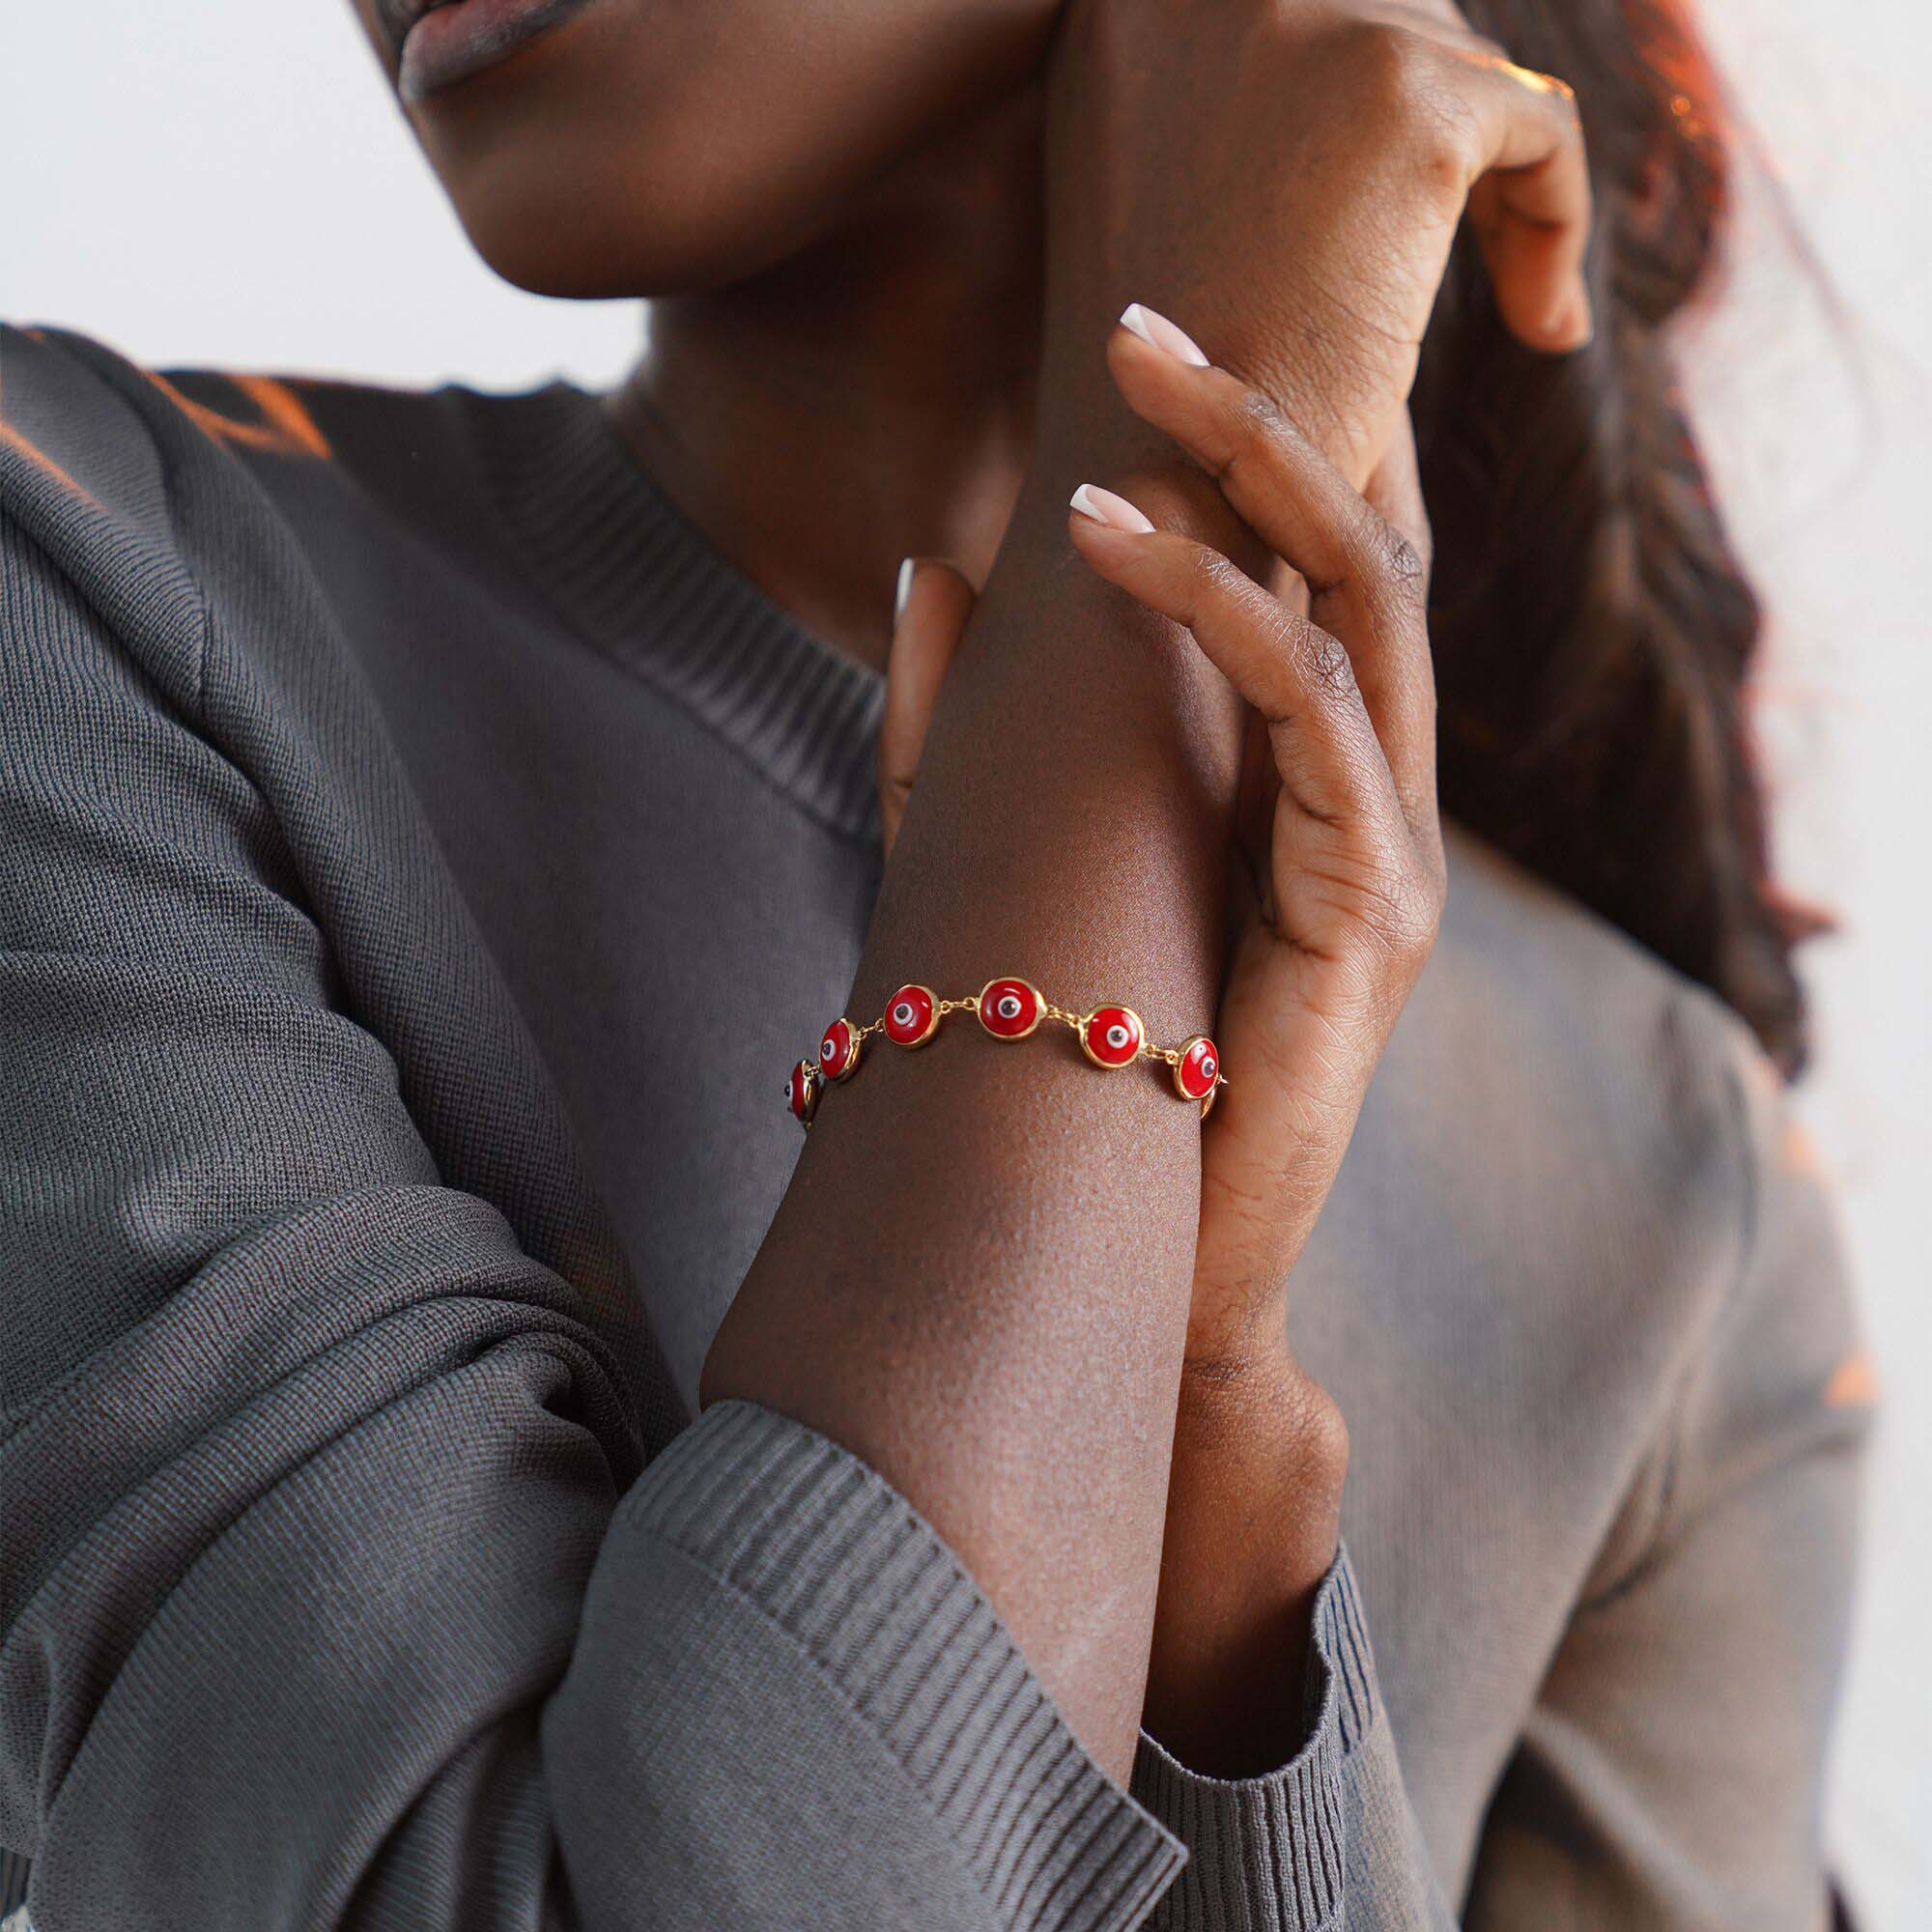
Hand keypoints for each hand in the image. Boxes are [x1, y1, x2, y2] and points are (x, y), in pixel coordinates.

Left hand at [880, 311, 1441, 1767]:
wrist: (1131, 1273)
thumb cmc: (1071, 1066)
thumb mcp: (1008, 853)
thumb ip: (969, 717)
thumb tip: (936, 552)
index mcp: (1312, 786)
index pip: (1322, 576)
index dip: (1271, 446)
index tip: (1165, 347)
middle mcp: (1375, 804)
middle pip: (1366, 558)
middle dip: (1267, 420)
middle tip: (1144, 322)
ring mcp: (1389, 861)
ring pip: (1367, 613)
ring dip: (1256, 478)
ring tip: (1138, 384)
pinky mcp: (1367, 924)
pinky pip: (1321, 726)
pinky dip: (1226, 616)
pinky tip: (1115, 545)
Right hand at [1039, 0, 1591, 484]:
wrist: (1173, 503)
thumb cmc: (1175, 410)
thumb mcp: (1190, 238)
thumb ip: (1255, 152)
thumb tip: (1347, 126)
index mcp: (1123, 25)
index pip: (1305, 20)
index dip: (1370, 124)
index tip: (1402, 233)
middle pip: (1391, 23)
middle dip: (1449, 147)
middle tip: (1495, 270)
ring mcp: (1302, 31)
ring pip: (1468, 71)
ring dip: (1504, 191)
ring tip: (1522, 311)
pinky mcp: (1402, 96)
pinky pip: (1539, 124)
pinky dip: (1557, 221)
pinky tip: (1544, 330)